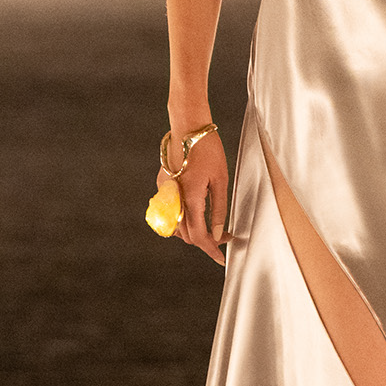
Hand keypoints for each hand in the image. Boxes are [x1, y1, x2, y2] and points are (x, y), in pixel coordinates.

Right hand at [170, 127, 228, 265]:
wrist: (188, 127)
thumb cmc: (209, 150)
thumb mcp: (221, 180)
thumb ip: (219, 209)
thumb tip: (218, 233)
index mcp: (190, 198)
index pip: (198, 236)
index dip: (210, 250)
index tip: (221, 258)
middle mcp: (173, 199)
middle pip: (186, 234)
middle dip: (205, 240)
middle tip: (224, 237)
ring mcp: (164, 193)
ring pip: (175, 226)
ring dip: (192, 231)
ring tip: (213, 227)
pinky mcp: (161, 186)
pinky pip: (170, 211)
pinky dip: (183, 218)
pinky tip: (198, 212)